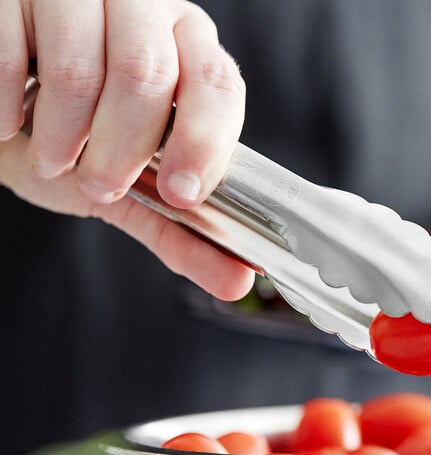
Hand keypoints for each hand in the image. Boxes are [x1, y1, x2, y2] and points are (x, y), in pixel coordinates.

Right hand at [0, 0, 253, 299]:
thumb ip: (184, 234)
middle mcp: (144, 10)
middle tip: (100, 183)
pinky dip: (7, 105)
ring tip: (54, 155)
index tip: (181, 195)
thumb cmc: (79, 147)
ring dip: (62, 135)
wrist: (8, 119)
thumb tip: (237, 281)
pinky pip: (10, 47)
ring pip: (80, 68)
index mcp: (189, 53)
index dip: (203, 143)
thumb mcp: (136, 192)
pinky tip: (11, 120)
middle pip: (147, 74)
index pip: (217, 85)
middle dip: (121, 151)